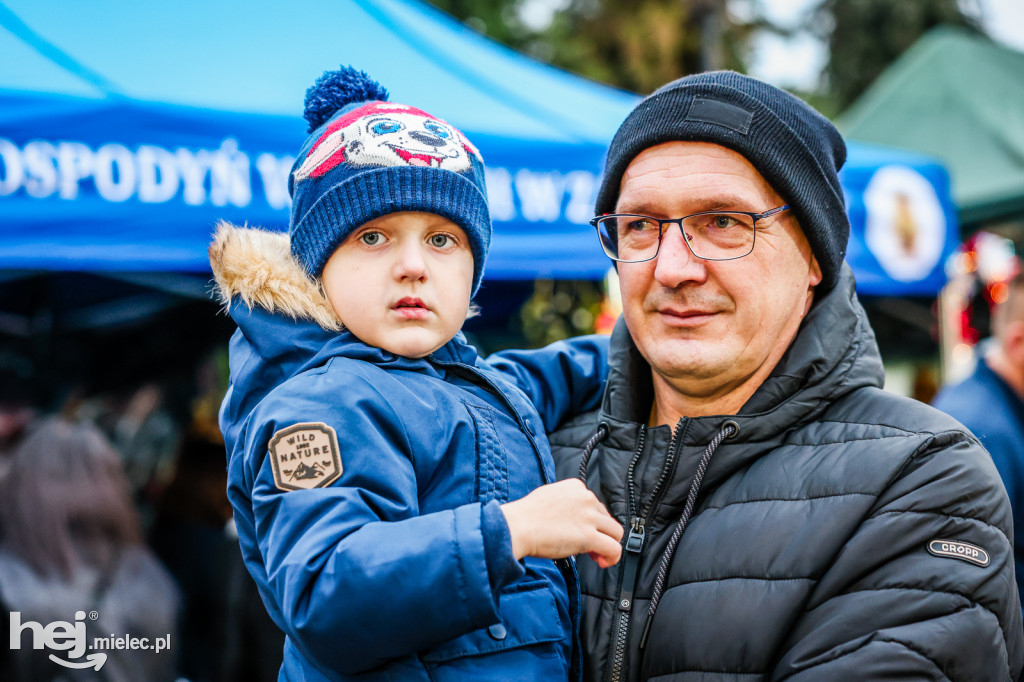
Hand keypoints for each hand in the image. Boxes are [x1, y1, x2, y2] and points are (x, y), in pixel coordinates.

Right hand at [501, 479, 623, 567]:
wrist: (517, 526)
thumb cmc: (526, 516)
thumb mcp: (549, 496)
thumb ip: (566, 502)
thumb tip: (573, 518)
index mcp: (576, 487)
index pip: (595, 505)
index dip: (592, 522)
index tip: (583, 531)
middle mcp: (586, 498)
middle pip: (606, 519)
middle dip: (600, 533)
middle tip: (588, 548)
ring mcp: (589, 517)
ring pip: (615, 532)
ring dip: (608, 545)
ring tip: (596, 555)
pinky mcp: (589, 536)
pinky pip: (614, 548)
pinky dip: (612, 557)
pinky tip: (602, 562)